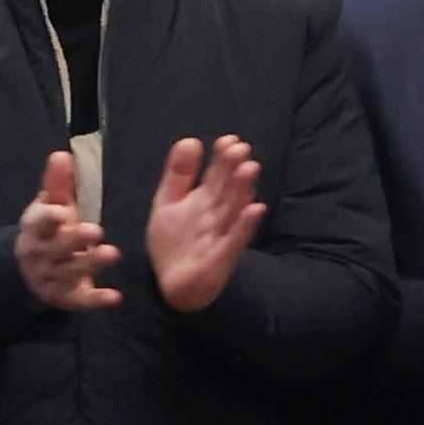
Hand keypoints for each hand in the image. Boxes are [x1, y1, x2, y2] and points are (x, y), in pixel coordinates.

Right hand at [13, 152, 122, 311]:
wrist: (32, 271)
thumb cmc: (48, 231)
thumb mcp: (51, 206)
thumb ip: (58, 184)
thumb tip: (62, 154)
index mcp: (35, 228)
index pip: (38, 222)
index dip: (47, 218)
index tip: (61, 212)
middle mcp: (39, 254)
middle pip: (55, 248)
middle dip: (74, 240)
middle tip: (96, 231)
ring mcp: (50, 278)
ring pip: (69, 272)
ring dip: (90, 264)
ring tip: (112, 253)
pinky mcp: (65, 298)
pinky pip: (80, 301)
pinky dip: (96, 300)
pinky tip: (115, 297)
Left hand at [142, 134, 267, 313]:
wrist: (171, 285)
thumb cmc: (175, 242)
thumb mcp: (168, 203)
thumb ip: (178, 174)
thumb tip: (190, 140)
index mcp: (204, 200)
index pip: (215, 175)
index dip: (222, 158)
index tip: (229, 139)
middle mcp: (216, 215)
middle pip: (226, 189)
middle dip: (233, 169)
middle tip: (242, 148)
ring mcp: (221, 235)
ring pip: (233, 210)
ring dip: (242, 190)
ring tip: (249, 168)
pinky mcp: (221, 257)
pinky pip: (234, 240)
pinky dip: (244, 225)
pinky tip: (254, 209)